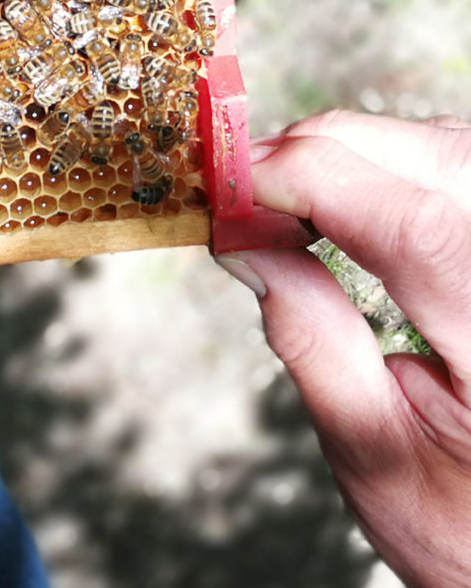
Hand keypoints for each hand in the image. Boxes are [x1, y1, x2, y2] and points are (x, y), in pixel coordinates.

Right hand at [217, 109, 470, 587]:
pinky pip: (453, 164)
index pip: (412, 221)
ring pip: (441, 145)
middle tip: (245, 191)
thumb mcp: (377, 455)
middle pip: (430, 158)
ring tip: (287, 201)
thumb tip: (242, 242)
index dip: (306, 179)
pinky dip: (387, 161)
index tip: (230, 187)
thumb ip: (311, 339)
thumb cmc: (470, 531)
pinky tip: (347, 198)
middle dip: (319, 152)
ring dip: (351, 153)